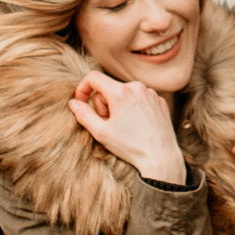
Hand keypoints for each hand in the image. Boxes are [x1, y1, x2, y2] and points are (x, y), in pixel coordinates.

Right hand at [68, 69, 183, 182]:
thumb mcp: (101, 132)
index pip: (93, 78)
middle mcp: (137, 87)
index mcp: (120, 92)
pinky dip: (135, 108)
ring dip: (119, 106)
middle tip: (110, 125)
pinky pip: (140, 98)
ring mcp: (151, 93)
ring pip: (125, 93)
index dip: (83, 88)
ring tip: (126, 127)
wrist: (161, 157)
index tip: (81, 102)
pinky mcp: (160, 101)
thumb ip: (83, 115)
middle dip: (104, 104)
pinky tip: (139, 126)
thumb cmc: (130, 146)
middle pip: (109, 88)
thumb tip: (74, 103)